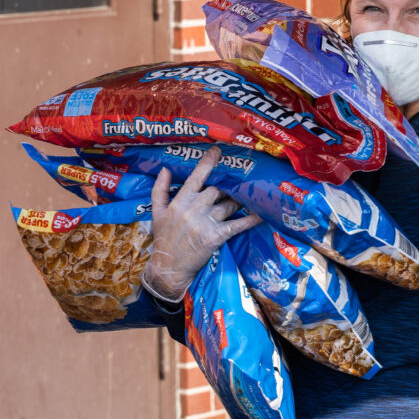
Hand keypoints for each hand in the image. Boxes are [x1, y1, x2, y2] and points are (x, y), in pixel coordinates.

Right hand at [142, 146, 261, 302]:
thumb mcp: (156, 213)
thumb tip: (165, 169)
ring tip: (250, 194)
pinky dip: (250, 219)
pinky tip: (262, 213)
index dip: (208, 163)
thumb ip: (159, 190)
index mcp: (180, 201)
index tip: (217, 151)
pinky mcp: (216, 236)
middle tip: (239, 181)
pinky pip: (237, 225)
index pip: (196, 177)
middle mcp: (194, 208)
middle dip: (228, 186)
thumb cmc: (164, 239)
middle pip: (217, 190)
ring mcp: (206, 222)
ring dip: (239, 200)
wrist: (168, 267)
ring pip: (229, 204)